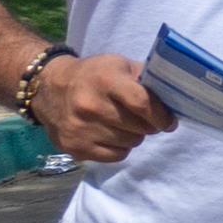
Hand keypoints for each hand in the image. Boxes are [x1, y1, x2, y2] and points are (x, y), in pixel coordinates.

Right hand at [32, 53, 172, 162]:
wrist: (48, 88)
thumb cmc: (93, 75)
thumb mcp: (119, 65)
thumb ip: (146, 78)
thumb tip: (174, 96)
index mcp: (105, 80)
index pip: (142, 103)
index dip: (161, 115)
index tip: (168, 121)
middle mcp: (90, 105)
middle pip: (139, 127)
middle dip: (148, 124)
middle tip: (143, 119)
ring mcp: (80, 128)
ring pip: (130, 143)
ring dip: (134, 136)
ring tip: (123, 124)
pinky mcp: (74, 147)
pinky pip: (115, 156)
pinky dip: (119, 148)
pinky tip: (110, 134)